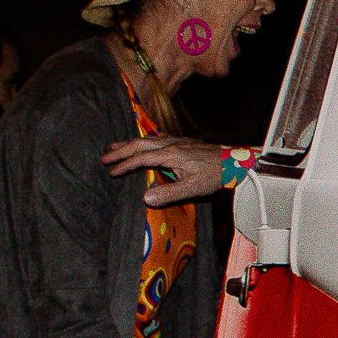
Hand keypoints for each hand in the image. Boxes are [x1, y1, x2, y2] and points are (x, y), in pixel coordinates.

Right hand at [104, 136, 233, 207]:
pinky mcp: (182, 142)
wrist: (234, 161)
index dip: (124, 165)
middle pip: (139, 144)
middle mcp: (170, 144)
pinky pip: (155, 138)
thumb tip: (145, 198)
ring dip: (129, 143)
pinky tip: (142, 144)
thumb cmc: (215, 175)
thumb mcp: (192, 188)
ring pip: (147, 139)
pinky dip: (143, 141)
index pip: (141, 158)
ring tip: (114, 147)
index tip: (112, 172)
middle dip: (120, 150)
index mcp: (170, 154)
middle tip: (104, 158)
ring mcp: (176, 141)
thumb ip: (169, 194)